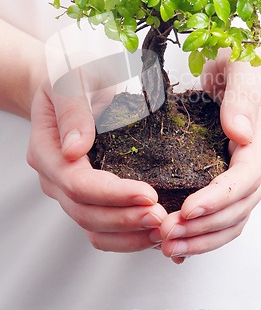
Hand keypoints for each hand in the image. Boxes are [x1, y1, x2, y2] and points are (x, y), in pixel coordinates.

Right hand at [27, 81, 166, 251]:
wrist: (68, 81)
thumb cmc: (72, 74)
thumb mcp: (71, 80)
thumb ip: (73, 111)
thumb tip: (75, 149)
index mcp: (47, 149)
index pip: (77, 183)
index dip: (113, 194)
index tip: (148, 194)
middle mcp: (55, 176)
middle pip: (85, 212)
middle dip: (125, 219)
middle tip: (162, 219)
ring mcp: (69, 188)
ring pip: (92, 226)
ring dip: (128, 234)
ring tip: (162, 231)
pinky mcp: (87, 193)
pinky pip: (101, 225)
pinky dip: (126, 234)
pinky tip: (152, 231)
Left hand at [159, 49, 260, 261]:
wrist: (260, 76)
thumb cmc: (248, 66)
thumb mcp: (244, 68)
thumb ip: (242, 97)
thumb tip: (238, 132)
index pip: (248, 175)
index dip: (220, 196)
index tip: (189, 209)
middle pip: (241, 206)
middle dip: (204, 226)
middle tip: (166, 234)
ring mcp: (254, 175)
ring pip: (235, 218)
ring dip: (203, 238)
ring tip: (168, 246)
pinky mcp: (239, 181)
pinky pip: (228, 216)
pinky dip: (206, 234)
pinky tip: (181, 244)